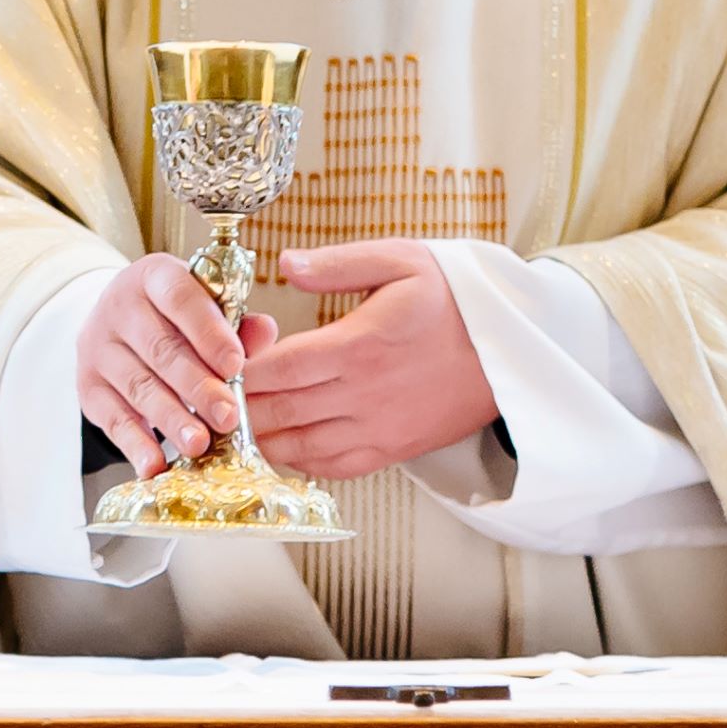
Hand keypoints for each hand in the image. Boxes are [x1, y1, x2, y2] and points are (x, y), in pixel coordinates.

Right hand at [80, 254, 279, 475]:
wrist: (120, 327)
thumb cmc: (177, 318)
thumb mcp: (206, 308)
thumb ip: (237, 322)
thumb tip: (265, 331)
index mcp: (154, 277)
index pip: (180, 297)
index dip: (208, 332)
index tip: (234, 365)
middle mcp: (118, 307)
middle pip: (160, 349)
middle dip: (197, 387)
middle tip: (228, 416)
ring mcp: (98, 348)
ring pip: (138, 386)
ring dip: (170, 419)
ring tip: (199, 444)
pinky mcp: (88, 386)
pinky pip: (112, 418)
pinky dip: (134, 444)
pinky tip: (155, 465)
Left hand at [243, 240, 496, 479]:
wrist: (512, 351)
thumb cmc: (455, 301)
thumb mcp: (401, 261)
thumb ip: (337, 265)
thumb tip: (284, 265)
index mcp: (360, 345)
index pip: (278, 368)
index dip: (240, 369)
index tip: (221, 359)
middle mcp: (364, 395)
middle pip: (278, 412)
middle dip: (238, 406)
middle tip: (214, 394)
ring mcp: (377, 429)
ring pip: (296, 447)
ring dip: (261, 436)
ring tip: (237, 418)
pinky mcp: (391, 451)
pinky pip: (330, 466)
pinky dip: (297, 458)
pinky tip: (282, 439)